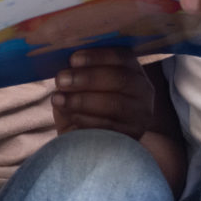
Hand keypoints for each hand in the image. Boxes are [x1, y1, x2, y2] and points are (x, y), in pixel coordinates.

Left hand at [51, 48, 166, 135]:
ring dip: (82, 100)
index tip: (73, 59)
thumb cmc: (82, 105)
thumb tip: (67, 64)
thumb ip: (77, 71)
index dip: (97, 56)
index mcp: (132, 70)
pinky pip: (109, 126)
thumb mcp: (80, 84)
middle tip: (61, 79)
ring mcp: (139, 115)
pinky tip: (68, 115)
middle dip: (87, 78)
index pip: (122, 56)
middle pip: (120, 79)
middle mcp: (143, 91)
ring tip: (58, 99)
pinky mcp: (131, 137)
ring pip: (115, 104)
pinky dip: (85, 119)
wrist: (87, 144)